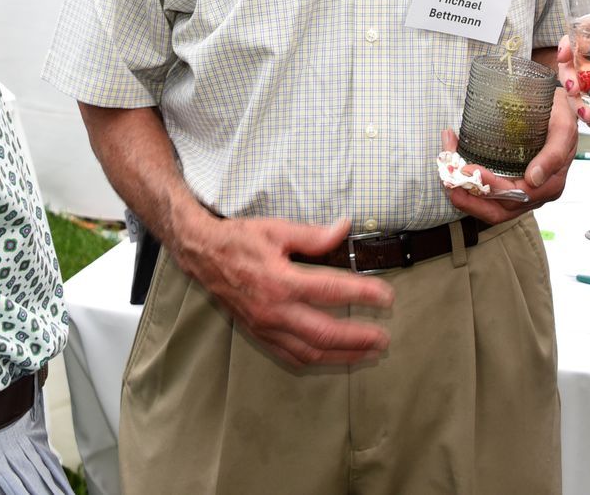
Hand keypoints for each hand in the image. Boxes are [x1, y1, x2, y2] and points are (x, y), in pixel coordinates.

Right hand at [174, 214, 393, 367]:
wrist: (202, 255)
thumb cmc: (239, 240)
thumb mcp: (277, 229)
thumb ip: (314, 235)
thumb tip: (345, 228)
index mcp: (281, 281)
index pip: (332, 291)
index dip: (364, 294)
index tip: (386, 296)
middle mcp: (274, 310)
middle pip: (325, 333)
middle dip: (359, 338)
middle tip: (384, 338)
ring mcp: (266, 326)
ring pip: (310, 352)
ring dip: (342, 356)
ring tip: (368, 354)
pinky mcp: (259, 334)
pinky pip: (290, 356)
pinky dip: (315, 360)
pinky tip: (333, 358)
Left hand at [442, 86, 577, 223]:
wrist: (562, 109)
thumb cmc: (562, 115)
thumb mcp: (564, 128)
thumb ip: (554, 154)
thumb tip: (534, 179)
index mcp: (550, 185)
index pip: (516, 196)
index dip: (491, 187)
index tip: (469, 169)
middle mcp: (535, 195)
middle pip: (498, 210)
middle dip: (469, 199)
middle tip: (448, 180)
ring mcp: (521, 192)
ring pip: (489, 206)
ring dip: (464, 194)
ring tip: (446, 172)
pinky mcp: (509, 184)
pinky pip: (487, 194)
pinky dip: (468, 185)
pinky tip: (454, 164)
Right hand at [557, 36, 589, 158]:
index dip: (574, 42)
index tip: (569, 45)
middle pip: (574, 65)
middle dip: (566, 68)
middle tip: (569, 71)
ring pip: (573, 89)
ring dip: (570, 90)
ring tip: (577, 92)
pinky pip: (584, 112)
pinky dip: (582, 111)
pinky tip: (588, 111)